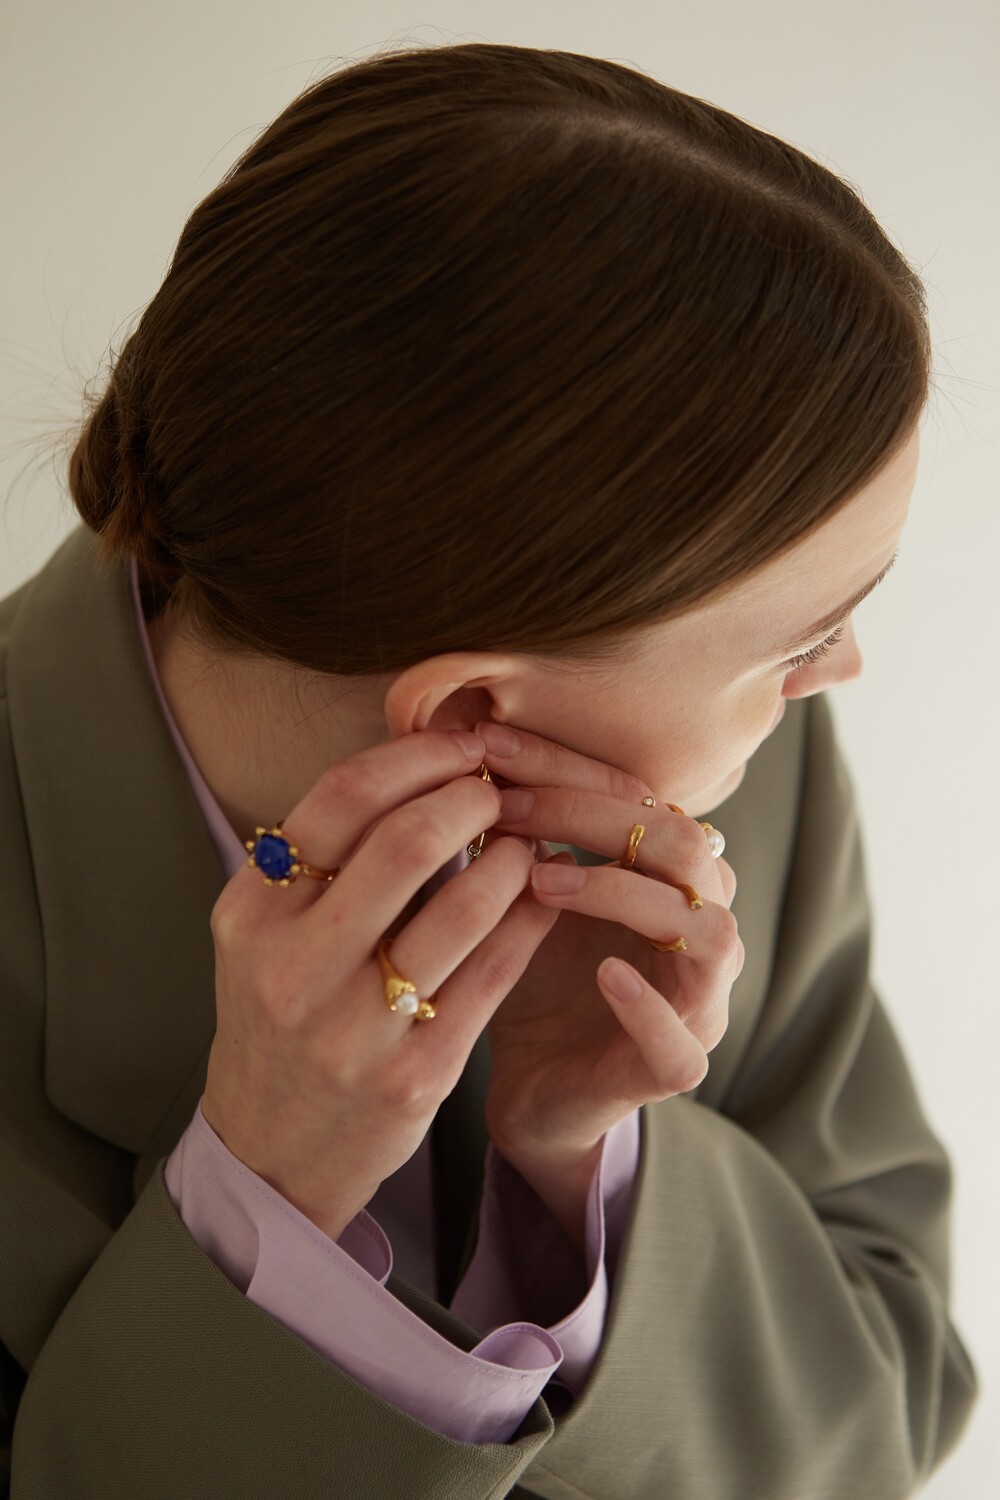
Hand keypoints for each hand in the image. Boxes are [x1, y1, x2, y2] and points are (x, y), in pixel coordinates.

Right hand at [202, 729, 560, 1242]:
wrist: (273, 1151)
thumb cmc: (280, 1020)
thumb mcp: (266, 934)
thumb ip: (323, 858)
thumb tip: (418, 759)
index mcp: (252, 913)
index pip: (342, 798)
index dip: (416, 755)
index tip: (459, 744)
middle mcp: (295, 966)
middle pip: (407, 840)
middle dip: (472, 798)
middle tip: (500, 791)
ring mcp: (356, 1026)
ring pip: (466, 904)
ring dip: (513, 856)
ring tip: (527, 840)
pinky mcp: (416, 1074)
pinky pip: (495, 971)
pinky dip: (530, 917)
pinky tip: (545, 894)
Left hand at [473, 719, 742, 1249]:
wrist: (532, 1089)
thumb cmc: (528, 977)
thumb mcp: (516, 894)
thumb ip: (513, 833)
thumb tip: (460, 746)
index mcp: (667, 874)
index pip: (639, 795)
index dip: (566, 766)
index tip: (487, 747)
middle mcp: (699, 925)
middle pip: (682, 845)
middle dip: (591, 816)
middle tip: (507, 808)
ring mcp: (699, 998)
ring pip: (706, 930)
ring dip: (623, 895)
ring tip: (540, 880)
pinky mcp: (677, 1065)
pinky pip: (683, 1038)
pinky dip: (647, 1004)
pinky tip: (604, 974)